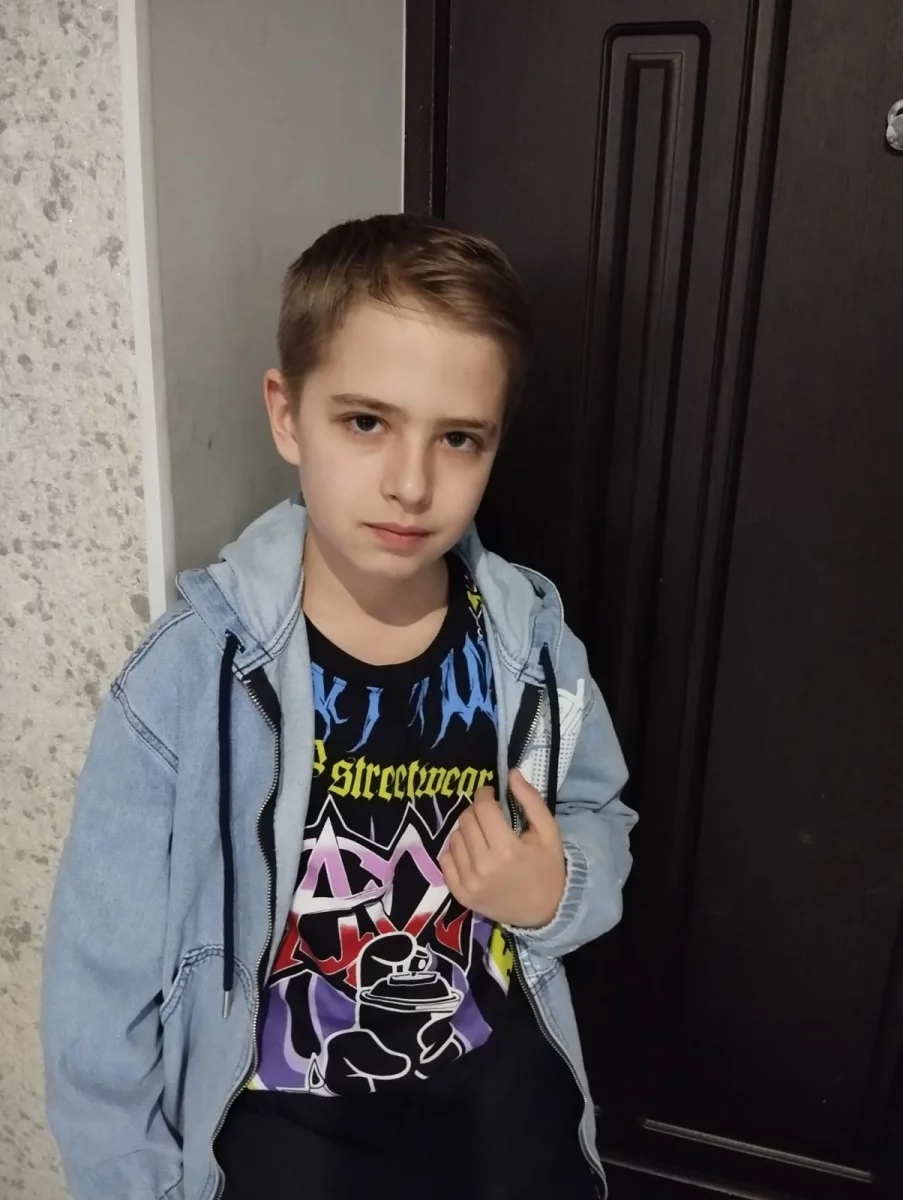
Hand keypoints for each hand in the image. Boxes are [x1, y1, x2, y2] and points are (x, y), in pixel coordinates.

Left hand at [439, 769, 565, 928]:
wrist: (545, 912)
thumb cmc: (548, 868)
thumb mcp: (549, 832)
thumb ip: (531, 800)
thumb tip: (511, 773)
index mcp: (508, 850)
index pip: (483, 809)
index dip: (485, 795)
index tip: (491, 795)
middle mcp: (484, 867)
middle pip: (466, 821)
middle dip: (476, 811)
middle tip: (488, 815)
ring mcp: (469, 883)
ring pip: (453, 838)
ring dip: (466, 830)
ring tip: (482, 835)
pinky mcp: (460, 895)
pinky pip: (445, 860)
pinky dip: (455, 851)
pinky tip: (471, 851)